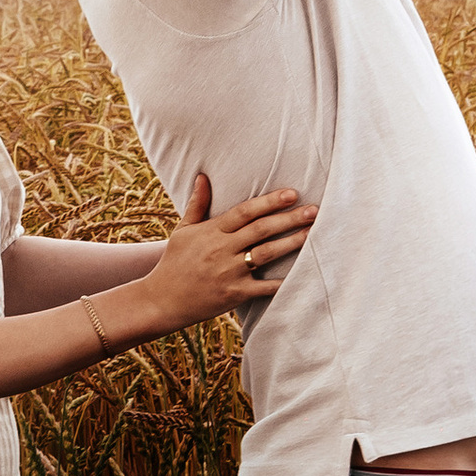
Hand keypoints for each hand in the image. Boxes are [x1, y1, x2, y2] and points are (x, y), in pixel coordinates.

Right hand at [138, 173, 315, 329]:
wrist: (161, 300)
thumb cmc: (174, 262)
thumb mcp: (183, 230)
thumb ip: (197, 203)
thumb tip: (203, 176)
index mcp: (212, 231)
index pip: (245, 212)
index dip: (269, 201)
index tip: (292, 193)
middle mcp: (222, 250)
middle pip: (261, 230)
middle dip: (289, 219)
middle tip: (314, 209)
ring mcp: (229, 272)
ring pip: (266, 254)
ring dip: (292, 243)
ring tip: (312, 233)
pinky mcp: (234, 294)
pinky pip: (264, 287)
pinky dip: (283, 282)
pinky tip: (303, 273)